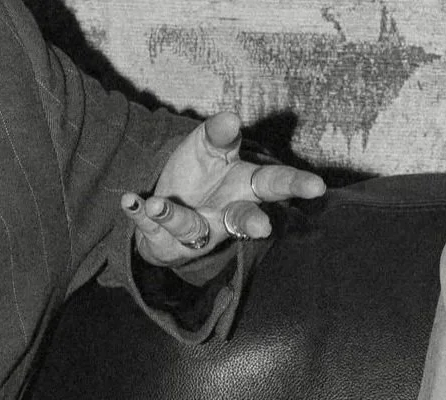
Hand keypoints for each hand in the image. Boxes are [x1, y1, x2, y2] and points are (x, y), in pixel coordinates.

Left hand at [121, 111, 324, 265]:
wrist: (166, 214)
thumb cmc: (199, 176)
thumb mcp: (209, 146)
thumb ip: (220, 134)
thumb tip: (232, 117)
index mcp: (243, 188)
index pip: (273, 184)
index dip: (295, 185)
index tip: (317, 186)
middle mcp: (224, 214)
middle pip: (244, 218)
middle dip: (253, 223)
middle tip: (263, 228)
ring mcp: (196, 230)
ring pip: (191, 227)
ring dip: (176, 217)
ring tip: (158, 204)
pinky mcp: (164, 237)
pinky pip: (150, 226)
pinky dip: (139, 212)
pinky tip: (129, 199)